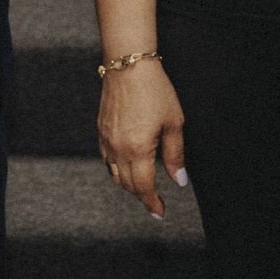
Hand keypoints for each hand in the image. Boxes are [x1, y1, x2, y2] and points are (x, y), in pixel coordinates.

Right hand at [98, 58, 186, 219]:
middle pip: (127, 185)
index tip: (159, 212)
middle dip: (142, 195)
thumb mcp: (174, 122)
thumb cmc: (154, 90)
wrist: (128, 65)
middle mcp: (118, 149)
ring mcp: (106, 140)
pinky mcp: (100, 131)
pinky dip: (117, 168)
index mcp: (138, 150)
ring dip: (128, 183)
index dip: (152, 203)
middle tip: (155, 199)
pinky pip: (106, 159)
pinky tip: (128, 163)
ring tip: (143, 183)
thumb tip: (178, 180)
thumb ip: (175, 155)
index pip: (144, 187)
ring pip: (114, 174)